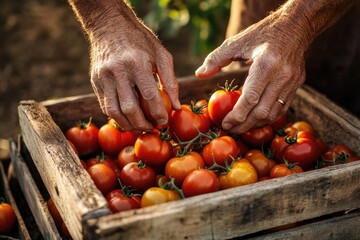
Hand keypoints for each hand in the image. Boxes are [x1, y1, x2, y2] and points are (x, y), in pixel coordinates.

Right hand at [90, 22, 180, 131]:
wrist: (109, 25)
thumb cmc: (140, 40)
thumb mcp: (161, 54)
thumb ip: (170, 81)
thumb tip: (177, 106)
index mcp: (137, 63)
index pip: (149, 96)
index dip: (158, 113)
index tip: (164, 122)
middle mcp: (117, 71)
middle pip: (129, 108)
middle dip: (143, 124)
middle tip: (153, 128)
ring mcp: (103, 77)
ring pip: (113, 111)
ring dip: (128, 125)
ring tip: (140, 128)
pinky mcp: (95, 81)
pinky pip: (105, 106)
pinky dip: (117, 117)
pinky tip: (128, 119)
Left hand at [195, 9, 309, 133]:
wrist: (295, 27)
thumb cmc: (262, 34)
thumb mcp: (237, 42)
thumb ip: (216, 58)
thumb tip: (199, 74)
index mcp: (266, 63)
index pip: (250, 98)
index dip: (236, 116)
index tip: (224, 123)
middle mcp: (282, 75)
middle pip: (261, 111)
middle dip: (244, 125)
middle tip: (230, 130)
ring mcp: (292, 82)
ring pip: (273, 114)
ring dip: (256, 125)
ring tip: (240, 128)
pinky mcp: (297, 85)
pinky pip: (282, 109)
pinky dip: (267, 118)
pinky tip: (255, 120)